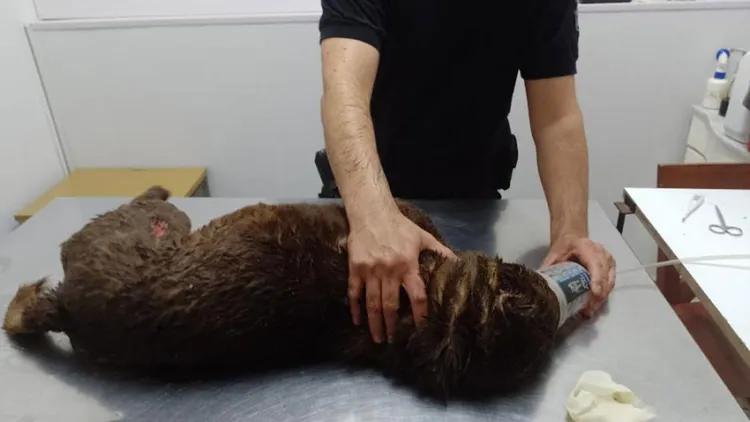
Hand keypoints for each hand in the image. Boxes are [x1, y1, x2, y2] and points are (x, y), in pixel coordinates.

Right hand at [347, 209, 454, 343]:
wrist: (371, 213)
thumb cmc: (399, 226)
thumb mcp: (423, 237)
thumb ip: (439, 252)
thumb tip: (458, 263)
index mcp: (407, 265)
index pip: (416, 295)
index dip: (420, 313)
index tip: (421, 328)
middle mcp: (388, 270)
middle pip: (390, 304)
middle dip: (392, 325)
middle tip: (393, 341)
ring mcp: (370, 270)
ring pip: (372, 302)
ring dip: (375, 322)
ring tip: (378, 338)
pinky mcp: (355, 268)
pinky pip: (354, 292)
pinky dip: (355, 308)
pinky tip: (357, 321)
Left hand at [542, 234, 615, 317]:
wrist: (573, 240)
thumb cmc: (563, 247)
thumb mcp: (554, 254)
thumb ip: (549, 267)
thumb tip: (540, 284)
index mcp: (585, 246)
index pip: (595, 264)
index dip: (596, 279)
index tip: (595, 293)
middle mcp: (600, 251)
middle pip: (604, 275)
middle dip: (598, 294)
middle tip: (589, 309)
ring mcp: (607, 259)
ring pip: (609, 281)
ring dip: (601, 298)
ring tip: (590, 310)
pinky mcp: (610, 266)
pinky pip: (610, 282)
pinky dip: (604, 295)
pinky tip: (595, 304)